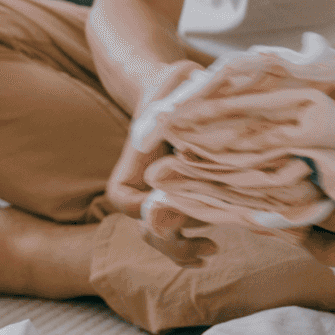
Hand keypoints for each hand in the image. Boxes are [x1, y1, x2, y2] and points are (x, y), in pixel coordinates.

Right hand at [106, 59, 217, 265]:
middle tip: (208, 243)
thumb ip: (188, 98)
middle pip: (141, 224)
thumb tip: (202, 133)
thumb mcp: (184, 80)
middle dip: (169, 238)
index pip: (123, 194)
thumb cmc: (181, 83)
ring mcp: (161, 194)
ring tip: (211, 252)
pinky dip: (188, 249)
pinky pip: (175, 233)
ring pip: (158, 235)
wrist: (180, 89)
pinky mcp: (183, 200)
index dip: (140, 208)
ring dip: (180, 249)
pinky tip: (209, 254)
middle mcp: (144, 180)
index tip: (169, 205)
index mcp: (138, 156)